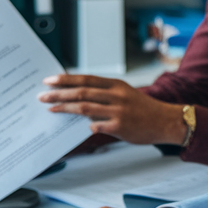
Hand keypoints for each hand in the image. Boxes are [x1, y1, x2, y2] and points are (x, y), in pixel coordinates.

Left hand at [39, 74, 188, 144]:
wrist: (166, 121)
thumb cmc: (143, 109)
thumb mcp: (125, 94)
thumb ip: (104, 95)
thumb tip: (78, 99)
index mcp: (116, 85)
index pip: (86, 78)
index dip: (65, 79)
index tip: (49, 80)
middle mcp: (116, 95)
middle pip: (81, 92)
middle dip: (58, 93)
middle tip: (42, 95)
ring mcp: (118, 111)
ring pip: (84, 108)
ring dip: (64, 108)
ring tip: (50, 108)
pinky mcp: (120, 126)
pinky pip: (96, 126)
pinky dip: (87, 126)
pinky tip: (80, 128)